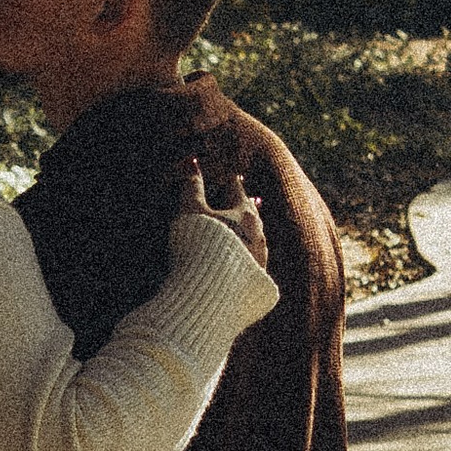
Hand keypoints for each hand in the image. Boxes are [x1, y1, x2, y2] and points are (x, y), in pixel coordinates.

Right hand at [174, 151, 267, 273]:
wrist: (213, 289)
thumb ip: (192, 187)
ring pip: (258, 239)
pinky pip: (255, 262)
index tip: (235, 176)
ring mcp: (259, 258)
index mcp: (243, 214)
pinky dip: (250, 255)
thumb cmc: (201, 243)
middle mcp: (257, 234)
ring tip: (254, 230)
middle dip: (249, 207)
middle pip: (253, 215)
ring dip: (254, 232)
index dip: (233, 183)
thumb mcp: (191, 211)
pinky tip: (249, 260)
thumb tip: (192, 162)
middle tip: (253, 199)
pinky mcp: (256, 280)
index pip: (237, 192)